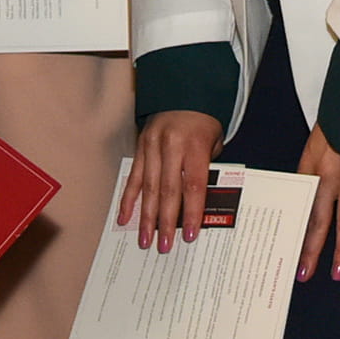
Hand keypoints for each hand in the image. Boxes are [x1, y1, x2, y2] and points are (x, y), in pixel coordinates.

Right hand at [117, 109, 225, 252]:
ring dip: (146, 216)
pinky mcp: (140, 147)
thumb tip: (198, 204)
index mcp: (195, 145)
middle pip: (168, 190)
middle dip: (166, 222)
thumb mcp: (215, 143)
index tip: (189, 235)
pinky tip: (125, 218)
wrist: (184, 92)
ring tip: (145, 239)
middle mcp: (172, 146)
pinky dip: (129, 199)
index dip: (191, 212)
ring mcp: (152, 146)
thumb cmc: (204, 122)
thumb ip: (206, 170)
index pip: (194, 186)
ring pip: (148, 187)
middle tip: (164, 246)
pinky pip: (134, 177)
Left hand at [294, 127, 339, 282]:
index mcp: (309, 168)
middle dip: (309, 250)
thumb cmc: (337, 119)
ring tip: (338, 273)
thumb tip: (309, 191)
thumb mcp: (315, 144)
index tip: (286, 250)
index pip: (299, 206)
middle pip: (316, 220)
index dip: (294, 229)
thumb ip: (313, 169)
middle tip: (304, 274)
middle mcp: (326, 178)